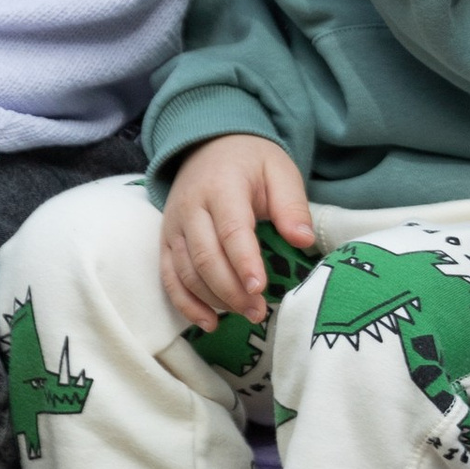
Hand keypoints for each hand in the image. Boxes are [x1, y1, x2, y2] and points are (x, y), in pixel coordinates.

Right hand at [161, 135, 315, 332]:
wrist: (210, 145)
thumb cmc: (251, 162)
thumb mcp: (280, 171)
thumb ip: (291, 206)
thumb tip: (303, 241)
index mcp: (222, 186)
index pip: (230, 229)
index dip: (243, 262)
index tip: (259, 288)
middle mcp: (190, 208)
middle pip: (205, 257)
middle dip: (231, 290)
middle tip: (259, 311)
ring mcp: (173, 226)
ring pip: (185, 272)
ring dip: (213, 300)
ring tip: (246, 315)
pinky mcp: (166, 242)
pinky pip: (169, 278)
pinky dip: (186, 304)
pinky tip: (210, 322)